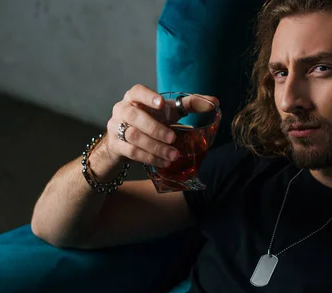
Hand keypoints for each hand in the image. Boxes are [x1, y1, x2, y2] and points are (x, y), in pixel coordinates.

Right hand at [104, 84, 218, 167]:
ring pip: (133, 136)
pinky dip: (150, 157)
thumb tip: (215, 101)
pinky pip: (132, 152)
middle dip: (155, 128)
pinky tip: (164, 162)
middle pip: (134, 116)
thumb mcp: (169, 111)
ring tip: (173, 155)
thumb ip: (190, 104)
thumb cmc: (150, 120)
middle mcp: (122, 109)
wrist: (124, 140)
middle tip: (173, 139)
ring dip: (155, 147)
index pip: (137, 91)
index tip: (162, 104)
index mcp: (134, 97)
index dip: (148, 97)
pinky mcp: (116, 145)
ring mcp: (116, 127)